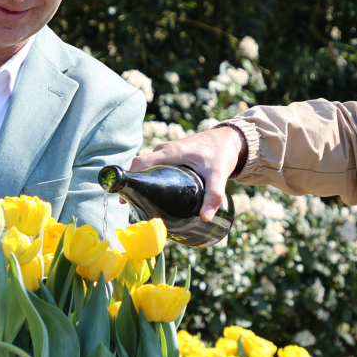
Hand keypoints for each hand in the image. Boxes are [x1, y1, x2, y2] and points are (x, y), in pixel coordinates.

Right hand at [129, 126, 244, 221]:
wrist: (228, 139)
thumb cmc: (221, 153)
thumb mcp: (219, 175)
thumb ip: (213, 196)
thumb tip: (205, 218)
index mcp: (171, 152)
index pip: (141, 162)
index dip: (131, 177)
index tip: (127, 194)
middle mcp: (164, 151)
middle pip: (141, 167)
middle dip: (135, 185)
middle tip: (135, 206)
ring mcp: (167, 153)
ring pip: (147, 168)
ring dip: (143, 182)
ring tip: (143, 204)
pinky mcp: (171, 157)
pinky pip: (154, 167)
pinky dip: (151, 179)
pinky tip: (154, 195)